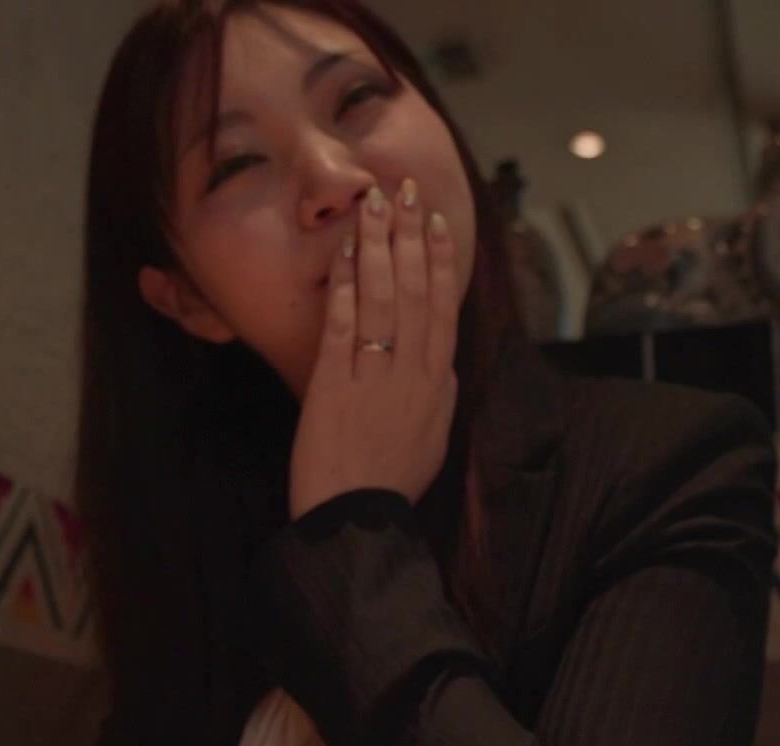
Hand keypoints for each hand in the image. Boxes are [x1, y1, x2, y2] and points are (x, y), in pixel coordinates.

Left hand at [288, 177, 459, 519]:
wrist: (357, 521)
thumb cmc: (392, 483)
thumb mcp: (433, 437)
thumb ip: (438, 393)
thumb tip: (444, 360)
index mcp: (438, 385)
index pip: (443, 308)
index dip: (440, 260)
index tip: (437, 221)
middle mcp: (413, 374)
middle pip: (414, 291)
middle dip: (410, 236)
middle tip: (404, 190)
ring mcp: (375, 378)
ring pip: (382, 299)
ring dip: (377, 246)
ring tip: (374, 205)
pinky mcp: (335, 387)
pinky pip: (343, 326)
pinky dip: (344, 285)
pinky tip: (343, 252)